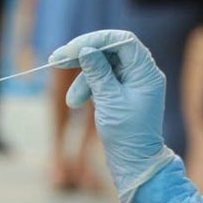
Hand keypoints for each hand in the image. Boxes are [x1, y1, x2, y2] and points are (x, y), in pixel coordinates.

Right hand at [48, 31, 173, 202]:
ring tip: (70, 101)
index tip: (71, 48)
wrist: (133, 162)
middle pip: (110, 51)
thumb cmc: (126, 134)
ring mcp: (131, 82)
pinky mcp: (121, 91)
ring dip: (82, 79)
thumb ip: (97, 72)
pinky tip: (75, 101)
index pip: (123, 41)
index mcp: (146, 72)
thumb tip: (86, 49)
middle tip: (56, 60)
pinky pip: (101, 79)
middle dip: (82, 56)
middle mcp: (141, 73)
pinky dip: (87, 87)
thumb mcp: (108, 100)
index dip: (96, 40)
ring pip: (102, 66)